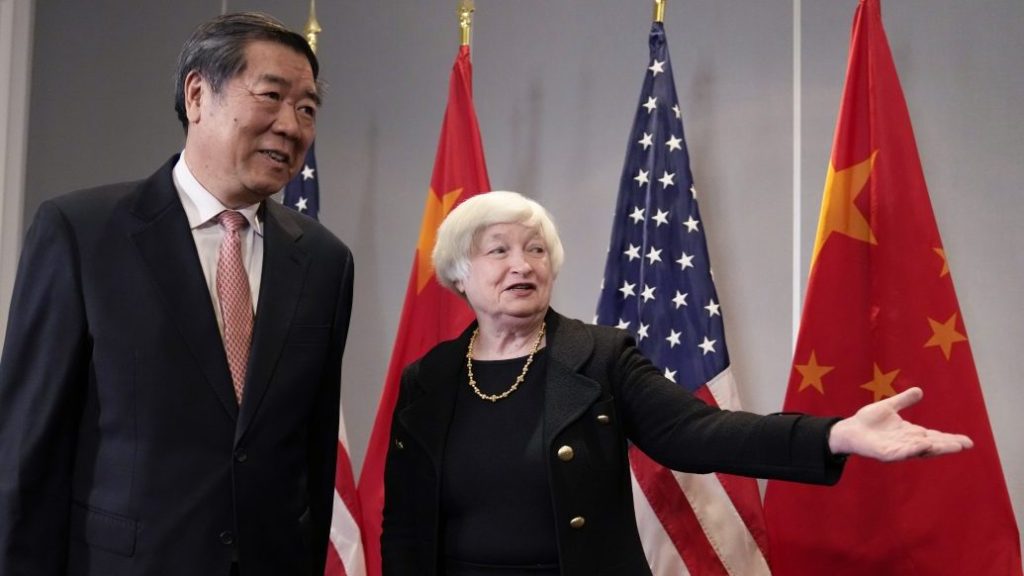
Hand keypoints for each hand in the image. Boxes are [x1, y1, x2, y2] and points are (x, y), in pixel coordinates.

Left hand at [827, 387, 973, 460]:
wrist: (849, 430)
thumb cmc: (868, 421)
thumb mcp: (889, 407)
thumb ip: (904, 400)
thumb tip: (919, 390)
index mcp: (910, 433)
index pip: (935, 436)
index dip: (950, 439)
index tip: (967, 441)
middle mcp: (907, 443)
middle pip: (932, 445)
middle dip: (948, 445)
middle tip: (966, 445)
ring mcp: (898, 449)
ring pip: (920, 450)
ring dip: (936, 448)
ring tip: (953, 447)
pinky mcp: (886, 454)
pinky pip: (901, 453)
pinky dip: (913, 449)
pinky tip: (923, 445)